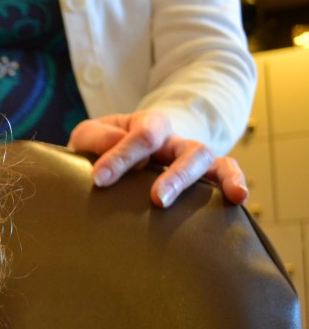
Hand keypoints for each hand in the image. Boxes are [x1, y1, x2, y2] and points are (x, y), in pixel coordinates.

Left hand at [67, 111, 248, 207]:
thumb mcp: (90, 135)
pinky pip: (225, 171)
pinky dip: (234, 181)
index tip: (100, 179)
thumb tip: (113, 147)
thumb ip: (96, 138)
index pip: (143, 136)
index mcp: (148, 125)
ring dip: (195, 183)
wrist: (125, 151)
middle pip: (185, 150)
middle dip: (174, 175)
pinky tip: (238, 198)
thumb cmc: (103, 145)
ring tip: (186, 204)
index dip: (121, 157)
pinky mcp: (202, 175)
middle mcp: (174, 140)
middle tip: (158, 199)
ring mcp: (190, 156)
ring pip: (205, 160)